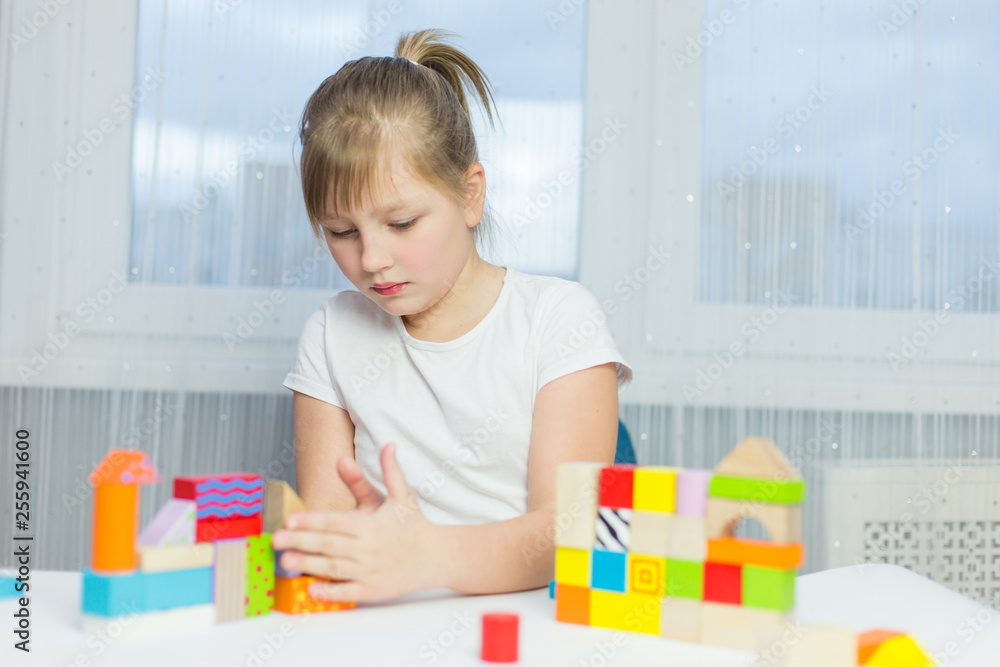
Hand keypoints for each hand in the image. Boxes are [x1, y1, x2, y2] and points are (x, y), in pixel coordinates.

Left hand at [270, 442, 440, 601]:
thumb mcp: (401, 495)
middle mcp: (369, 548)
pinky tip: (311, 588)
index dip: (311, 521)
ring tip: (285, 562)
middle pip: (328, 545)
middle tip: (274, 541)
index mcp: (372, 525)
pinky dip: (329, 592)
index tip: (290, 520)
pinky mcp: (373, 590)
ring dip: (308, 565)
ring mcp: (370, 571)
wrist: (437, 556)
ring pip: (334, 569)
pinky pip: (347, 592)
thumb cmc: (413, 525)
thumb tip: (387, 444)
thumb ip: (389, 471)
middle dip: (300, 542)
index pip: (335, 522)